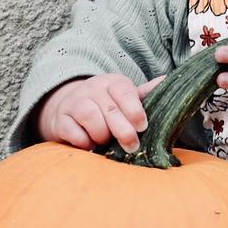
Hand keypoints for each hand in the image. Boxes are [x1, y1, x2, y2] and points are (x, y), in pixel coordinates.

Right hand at [37, 74, 165, 152]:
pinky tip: (90, 144)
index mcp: (112, 83)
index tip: (143, 127)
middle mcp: (92, 89)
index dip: (134, 110)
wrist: (69, 107)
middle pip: (110, 109)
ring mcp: (74, 103)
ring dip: (102, 135)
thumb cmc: (107, 105)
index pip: (125, 92)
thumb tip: (167, 80)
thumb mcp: (126, 97)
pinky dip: (84, 141)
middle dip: (124, 131)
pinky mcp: (60, 119)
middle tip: (132, 147)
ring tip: (106, 141)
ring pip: (91, 119)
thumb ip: (145, 93)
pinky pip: (73, 132)